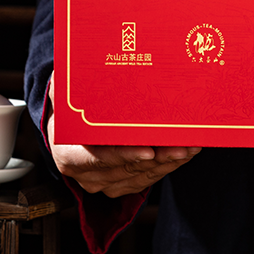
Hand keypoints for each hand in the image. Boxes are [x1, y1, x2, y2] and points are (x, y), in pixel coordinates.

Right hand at [46, 71, 200, 198]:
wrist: (69, 131)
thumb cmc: (70, 111)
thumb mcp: (64, 96)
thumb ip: (68, 85)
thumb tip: (75, 68)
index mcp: (70, 155)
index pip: (99, 158)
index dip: (125, 155)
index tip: (149, 151)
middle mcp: (87, 174)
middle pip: (128, 168)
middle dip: (158, 157)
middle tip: (181, 145)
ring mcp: (105, 182)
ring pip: (142, 175)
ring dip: (168, 162)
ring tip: (189, 146)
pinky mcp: (122, 185)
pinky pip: (149, 178)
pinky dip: (168, 166)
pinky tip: (184, 153)